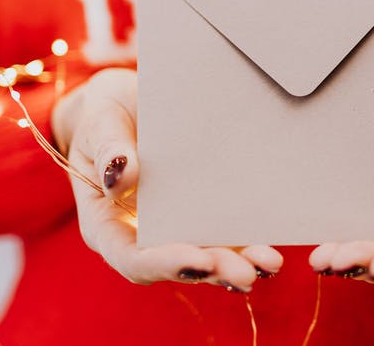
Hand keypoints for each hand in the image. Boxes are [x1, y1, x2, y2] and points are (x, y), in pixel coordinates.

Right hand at [51, 68, 282, 291]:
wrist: (130, 100)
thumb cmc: (106, 114)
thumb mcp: (101, 121)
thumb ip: (108, 148)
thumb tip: (121, 177)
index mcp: (107, 225)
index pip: (133, 258)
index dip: (165, 264)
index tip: (197, 261)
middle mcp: (142, 236)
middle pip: (178, 265)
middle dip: (214, 270)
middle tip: (246, 273)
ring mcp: (176, 227)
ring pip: (208, 256)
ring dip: (240, 262)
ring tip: (269, 263)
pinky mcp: (204, 213)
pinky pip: (227, 233)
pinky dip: (249, 241)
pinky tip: (272, 246)